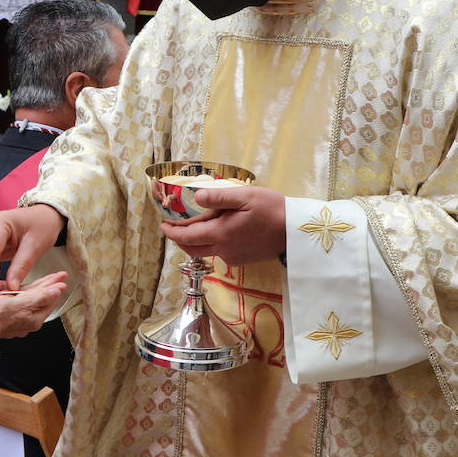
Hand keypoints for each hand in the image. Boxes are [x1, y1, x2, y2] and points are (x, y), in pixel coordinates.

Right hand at [0, 273, 67, 339]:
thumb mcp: (21, 303)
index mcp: (35, 318)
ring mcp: (19, 320)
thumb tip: (57, 291)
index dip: (56, 286)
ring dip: (41, 289)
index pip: (50, 300)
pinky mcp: (9, 317)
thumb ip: (40, 297)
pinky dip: (28, 295)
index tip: (62, 276)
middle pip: (43, 300)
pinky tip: (28, 290)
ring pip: (33, 301)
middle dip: (51, 286)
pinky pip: (22, 303)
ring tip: (49, 280)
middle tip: (60, 275)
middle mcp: (29, 321)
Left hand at [160, 185, 285, 265]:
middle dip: (178, 239)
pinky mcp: (241, 260)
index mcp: (221, 233)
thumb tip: (196, 196)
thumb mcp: (246, 197)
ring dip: (193, 242)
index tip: (162, 224)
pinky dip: (209, 243)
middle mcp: (223, 249)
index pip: (187, 236)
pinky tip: (215, 230)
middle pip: (191, 248)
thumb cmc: (272, 209)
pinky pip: (218, 253)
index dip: (172, 231)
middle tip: (171, 227)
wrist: (295, 233)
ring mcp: (232, 257)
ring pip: (204, 252)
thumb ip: (219, 197)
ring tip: (190, 226)